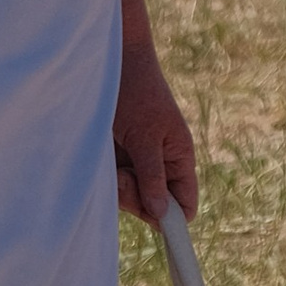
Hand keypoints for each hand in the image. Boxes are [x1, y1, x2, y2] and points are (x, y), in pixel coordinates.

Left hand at [113, 41, 196, 226]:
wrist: (109, 60)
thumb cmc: (135, 91)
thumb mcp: (145, 134)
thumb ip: (153, 174)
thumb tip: (161, 214)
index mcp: (179, 159)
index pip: (183, 205)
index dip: (172, 220)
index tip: (157, 224)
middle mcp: (160, 166)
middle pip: (153, 207)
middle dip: (136, 199)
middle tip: (122, 175)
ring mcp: (135, 163)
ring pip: (129, 198)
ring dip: (117, 188)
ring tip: (111, 162)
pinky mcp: (113, 158)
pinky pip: (110, 184)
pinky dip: (104, 178)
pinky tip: (102, 158)